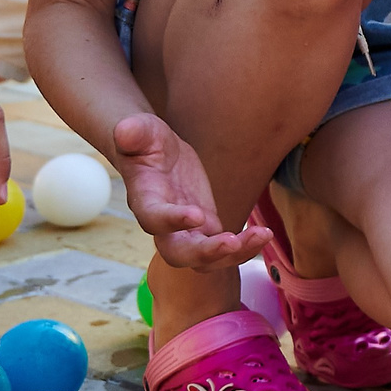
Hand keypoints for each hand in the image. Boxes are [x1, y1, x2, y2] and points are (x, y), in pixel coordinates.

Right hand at [109, 112, 272, 268]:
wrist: (158, 155)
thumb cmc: (146, 141)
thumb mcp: (140, 131)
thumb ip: (133, 133)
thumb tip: (125, 131)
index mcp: (145, 201)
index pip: (154, 219)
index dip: (172, 221)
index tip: (196, 214)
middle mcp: (164, 226)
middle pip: (177, 254)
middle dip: (204, 253)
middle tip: (231, 242)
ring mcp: (186, 232)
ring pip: (205, 260)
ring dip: (233, 254)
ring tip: (262, 235)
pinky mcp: (206, 228)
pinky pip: (224, 249)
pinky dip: (244, 246)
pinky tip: (265, 233)